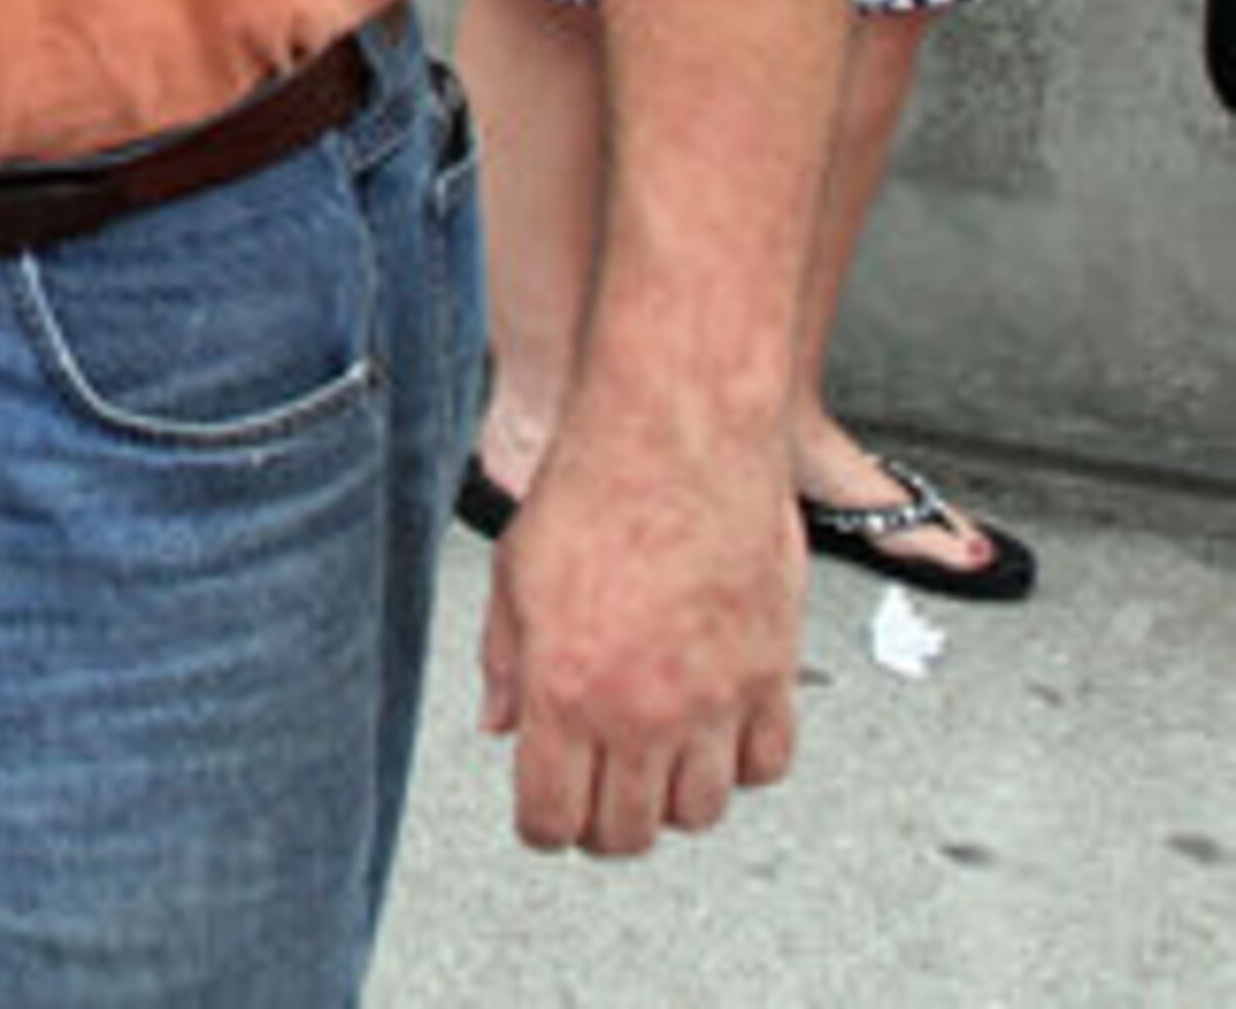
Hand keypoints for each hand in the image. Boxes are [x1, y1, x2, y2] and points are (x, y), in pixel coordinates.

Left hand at [479, 398, 804, 854]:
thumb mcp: (514, 575)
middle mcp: (641, 711)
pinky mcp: (771, 675)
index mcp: (565, 691)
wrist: (676, 438)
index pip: (552, 817)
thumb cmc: (591, 490)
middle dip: (602, 827)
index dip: (542, 828)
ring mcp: (713, 700)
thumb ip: (505, 662)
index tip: (542, 816)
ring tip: (652, 762)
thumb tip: (500, 726)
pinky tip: (715, 733)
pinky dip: (740, 764)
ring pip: (699, 812)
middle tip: (595, 798)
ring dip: (671, 799)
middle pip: (627, 832)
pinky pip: (766, 764)